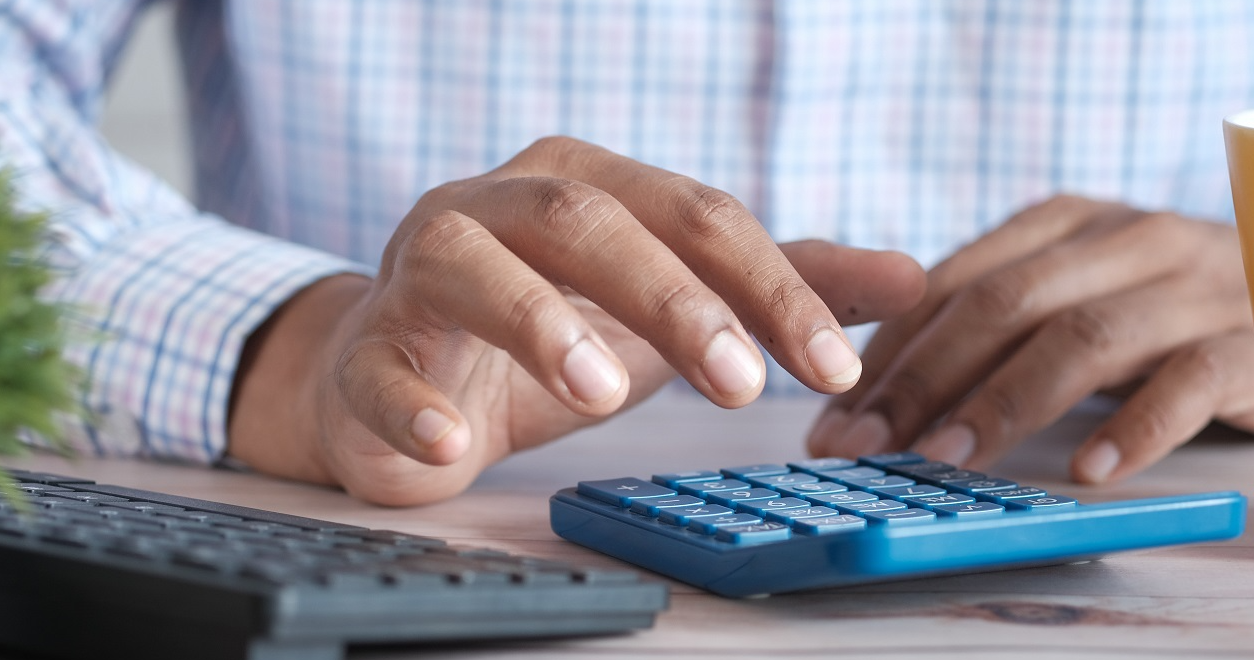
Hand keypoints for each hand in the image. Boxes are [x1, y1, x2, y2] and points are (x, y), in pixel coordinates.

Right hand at [229, 137, 924, 504]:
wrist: (408, 372)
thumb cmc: (550, 330)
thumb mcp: (671, 305)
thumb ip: (778, 287)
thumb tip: (912, 278)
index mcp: (586, 184)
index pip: (694, 214)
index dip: (768, 285)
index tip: (832, 365)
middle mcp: (500, 205)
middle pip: (589, 220)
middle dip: (671, 298)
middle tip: (741, 384)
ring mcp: (422, 269)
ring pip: (474, 266)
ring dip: (539, 323)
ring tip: (603, 391)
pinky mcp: (368, 347)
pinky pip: (380, 366)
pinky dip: (414, 405)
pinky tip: (453, 444)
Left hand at [808, 195, 1253, 482]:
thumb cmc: (1158, 310)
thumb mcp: (1070, 294)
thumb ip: (991, 323)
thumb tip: (875, 395)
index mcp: (1064, 223)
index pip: (951, 283)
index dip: (887, 353)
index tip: (834, 417)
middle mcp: (1124, 239)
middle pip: (1003, 305)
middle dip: (921, 380)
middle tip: (864, 447)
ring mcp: (1192, 285)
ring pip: (1082, 337)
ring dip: (1002, 403)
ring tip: (945, 460)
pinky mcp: (1252, 340)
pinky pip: (1191, 380)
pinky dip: (1135, 426)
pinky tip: (1088, 468)